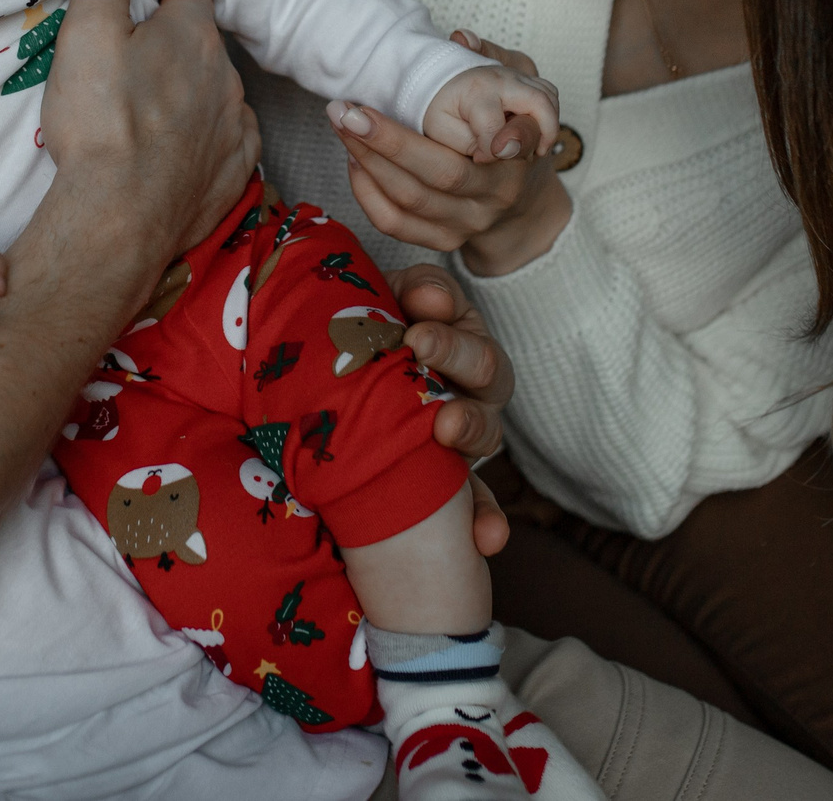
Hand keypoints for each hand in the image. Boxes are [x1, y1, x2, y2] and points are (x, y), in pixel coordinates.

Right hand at [44, 0, 257, 277]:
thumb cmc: (99, 123)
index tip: (128, 25)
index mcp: (193, 33)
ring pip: (215, 94)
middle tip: (125, 76)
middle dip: (171, 53)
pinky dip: (204, 143)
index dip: (157, 5)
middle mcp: (227, 74)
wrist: (118, 217)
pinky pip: (227, 142)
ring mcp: (236, 126)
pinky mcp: (235, 172)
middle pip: (201, 46)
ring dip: (187, 99)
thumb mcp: (85, 31)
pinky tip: (172, 153)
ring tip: (141, 121)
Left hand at [329, 34, 570, 277]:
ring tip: (341, 125)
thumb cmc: (511, 129)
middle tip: (346, 110)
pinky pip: (395, 224)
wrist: (520, 199)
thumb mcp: (520, 88)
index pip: (507, 146)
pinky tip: (353, 159)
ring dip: (368, 160)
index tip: (433, 103)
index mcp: (519, 155)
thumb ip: (496, 59)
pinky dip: (366, 192)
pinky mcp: (445, 240)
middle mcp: (496, 194)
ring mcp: (470, 222)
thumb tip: (460, 39)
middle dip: (388, 141)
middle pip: (442, 174)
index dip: (474, 131)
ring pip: (411, 199)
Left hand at [392, 263, 515, 557]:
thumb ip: (417, 292)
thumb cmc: (377, 336)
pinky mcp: (456, 488)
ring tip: (448, 428)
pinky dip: (486, 523)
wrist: (346, 378)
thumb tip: (430, 301)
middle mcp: (473, 393)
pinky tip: (485, 539)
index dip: (448, 337)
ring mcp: (466, 439)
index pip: (469, 338)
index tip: (415, 332)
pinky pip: (480, 507)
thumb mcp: (395, 302)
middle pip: (487, 379)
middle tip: (423, 359)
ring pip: (487, 435)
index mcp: (463, 346)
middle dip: (458, 367)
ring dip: (472, 430)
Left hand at [421, 58, 560, 162]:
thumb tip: (501, 151)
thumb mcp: (440, 129)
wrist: (437, 79)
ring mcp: (515, 72)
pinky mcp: (523, 74)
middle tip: (536, 154)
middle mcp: (501, 77)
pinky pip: (548, 90)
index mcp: (477, 90)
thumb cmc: (438, 108)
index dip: (491, 152)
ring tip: (536, 147)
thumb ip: (468, 143)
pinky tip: (535, 131)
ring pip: (549, 95)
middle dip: (545, 133)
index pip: (497, 128)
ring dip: (549, 123)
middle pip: (540, 101)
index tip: (480, 159)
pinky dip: (548, 112)